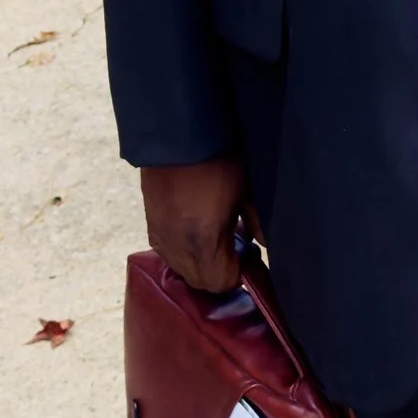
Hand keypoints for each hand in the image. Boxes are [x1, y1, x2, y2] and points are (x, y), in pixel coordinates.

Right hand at [141, 158, 253, 295]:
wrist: (176, 135)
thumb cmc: (216, 160)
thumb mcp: (246, 189)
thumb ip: (257, 221)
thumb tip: (266, 242)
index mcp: (203, 241)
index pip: (221, 282)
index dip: (239, 273)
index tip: (250, 255)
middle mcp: (177, 246)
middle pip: (200, 281)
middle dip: (221, 271)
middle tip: (237, 247)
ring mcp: (160, 236)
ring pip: (182, 270)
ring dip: (201, 264)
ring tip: (217, 238)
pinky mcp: (151, 224)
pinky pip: (168, 253)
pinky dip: (184, 251)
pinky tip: (197, 230)